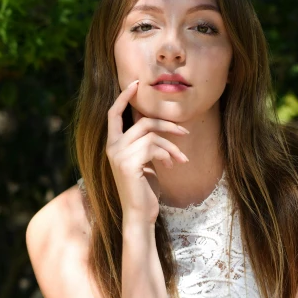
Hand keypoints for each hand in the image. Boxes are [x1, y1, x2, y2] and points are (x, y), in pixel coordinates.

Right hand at [106, 80, 189, 224]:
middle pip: (143, 122)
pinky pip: (154, 147)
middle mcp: (112, 148)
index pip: (113, 114)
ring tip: (182, 159)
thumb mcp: (144, 162)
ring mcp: (118, 155)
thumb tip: (156, 125)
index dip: (123, 97)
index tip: (136, 83)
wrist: (140, 214)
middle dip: (167, 124)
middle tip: (185, 131)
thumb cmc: (144, 189)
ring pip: (152, 135)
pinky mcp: (128, 164)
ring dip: (172, 145)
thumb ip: (145, 143)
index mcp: (112, 145)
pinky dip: (167, 155)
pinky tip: (171, 166)